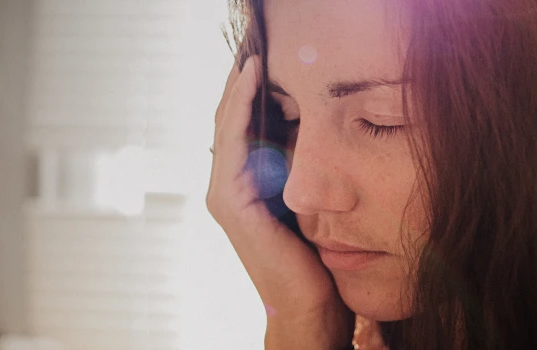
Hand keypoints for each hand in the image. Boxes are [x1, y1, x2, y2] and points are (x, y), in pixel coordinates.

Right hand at [206, 56, 353, 348]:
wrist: (309, 304)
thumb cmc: (312, 257)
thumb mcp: (305, 200)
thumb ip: (295, 169)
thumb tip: (309, 130)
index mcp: (242, 186)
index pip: (240, 127)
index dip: (249, 92)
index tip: (267, 60)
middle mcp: (226, 187)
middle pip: (227, 121)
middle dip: (241, 84)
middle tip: (256, 47)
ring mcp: (224, 194)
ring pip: (226, 124)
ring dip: (238, 86)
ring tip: (252, 53)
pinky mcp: (231, 201)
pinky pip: (233, 141)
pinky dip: (240, 106)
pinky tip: (252, 78)